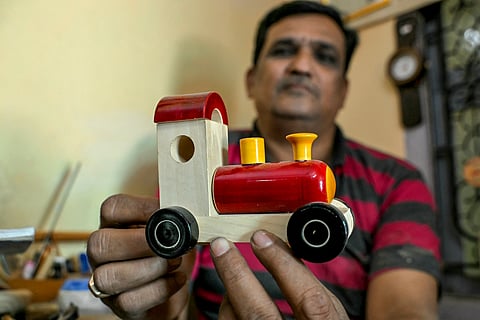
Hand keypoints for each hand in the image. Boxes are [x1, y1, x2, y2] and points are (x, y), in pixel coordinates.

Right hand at [86, 194, 194, 319]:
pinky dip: (159, 290)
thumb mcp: (171, 230)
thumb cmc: (169, 253)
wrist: (174, 287)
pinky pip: (128, 301)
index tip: (164, 214)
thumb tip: (177, 213)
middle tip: (167, 246)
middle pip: (99, 244)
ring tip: (174, 262)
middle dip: (138, 244)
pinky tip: (176, 279)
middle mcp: (102, 252)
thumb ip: (170, 219)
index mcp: (114, 225)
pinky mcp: (118, 306)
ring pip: (108, 277)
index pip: (111, 209)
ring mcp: (105, 281)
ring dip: (148, 268)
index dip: (138, 208)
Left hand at [210, 230, 348, 319]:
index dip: (282, 265)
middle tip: (221, 246)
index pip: (308, 299)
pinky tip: (232, 298)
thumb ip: (310, 286)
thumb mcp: (330, 314)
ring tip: (231, 271)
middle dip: (236, 274)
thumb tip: (281, 249)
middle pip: (258, 313)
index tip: (261, 239)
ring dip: (230, 292)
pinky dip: (228, 310)